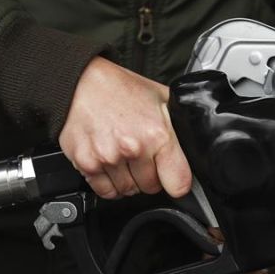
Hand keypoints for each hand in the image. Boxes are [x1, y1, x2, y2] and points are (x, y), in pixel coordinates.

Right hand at [58, 57, 191, 198]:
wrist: (81, 82)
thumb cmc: (121, 89)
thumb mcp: (161, 99)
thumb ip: (178, 126)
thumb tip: (193, 146)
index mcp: (157, 134)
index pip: (178, 184)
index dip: (177, 182)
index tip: (172, 177)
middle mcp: (133, 148)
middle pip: (152, 188)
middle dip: (150, 176)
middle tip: (142, 157)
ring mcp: (108, 158)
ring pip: (128, 191)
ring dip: (129, 180)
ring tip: (124, 157)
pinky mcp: (87, 164)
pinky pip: (105, 191)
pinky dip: (109, 184)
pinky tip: (110, 165)